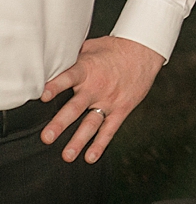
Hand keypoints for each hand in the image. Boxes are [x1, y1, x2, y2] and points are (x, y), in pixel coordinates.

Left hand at [40, 36, 164, 163]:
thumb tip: (48, 61)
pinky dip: (101, 143)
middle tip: (47, 137)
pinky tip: (91, 156)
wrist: (144, 50)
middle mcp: (97, 87)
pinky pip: (110, 128)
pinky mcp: (121, 108)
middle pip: (76, 107)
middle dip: (61, 123)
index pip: (69, 77)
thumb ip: (71, 58)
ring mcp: (109, 100)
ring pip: (92, 123)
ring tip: (67, 155)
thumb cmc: (114, 48)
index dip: (56, 86)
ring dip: (79, 140)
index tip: (43, 95)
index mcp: (87, 69)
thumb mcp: (91, 47)